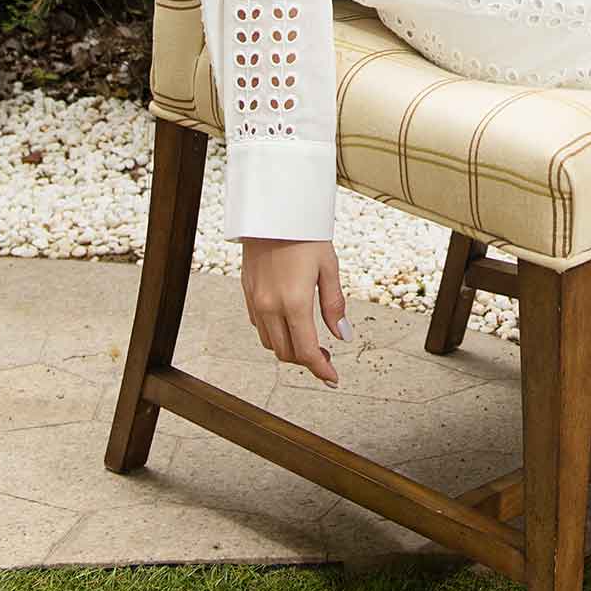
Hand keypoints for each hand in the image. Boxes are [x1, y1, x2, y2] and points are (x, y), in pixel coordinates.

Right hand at [241, 237, 348, 385]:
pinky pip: (259, 326)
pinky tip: (289, 324)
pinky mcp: (247, 293)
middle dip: (307, 361)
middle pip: (287, 353)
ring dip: (290, 349)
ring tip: (310, 341)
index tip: (332, 379)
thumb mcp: (329, 267)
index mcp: (294, 302)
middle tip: (326, 357)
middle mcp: (270, 306)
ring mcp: (255, 301)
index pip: (306, 351)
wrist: (272, 211)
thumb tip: (343, 336)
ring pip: (270, 343)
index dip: (321, 370)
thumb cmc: (305, 235)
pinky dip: (275, 334)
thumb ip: (334, 304)